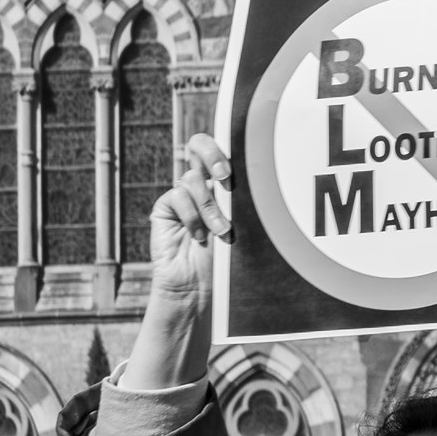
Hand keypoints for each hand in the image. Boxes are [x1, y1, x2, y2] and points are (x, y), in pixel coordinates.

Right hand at [122, 134, 229, 391]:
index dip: (227, 146)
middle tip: (226, 177)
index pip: (222, 149)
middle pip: (198, 144)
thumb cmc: (231, 261)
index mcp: (224, 185)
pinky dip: (192, 216)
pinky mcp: (164, 210)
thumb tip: (272, 181)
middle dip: (213, 154)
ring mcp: (181, 196)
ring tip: (222, 232)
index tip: (242, 164)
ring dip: (210, 206)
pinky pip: (176, 197)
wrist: (201, 291)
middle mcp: (202, 184)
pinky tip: (200, 237)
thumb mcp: (246, 228)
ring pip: (192, 178)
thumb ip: (249, 203)